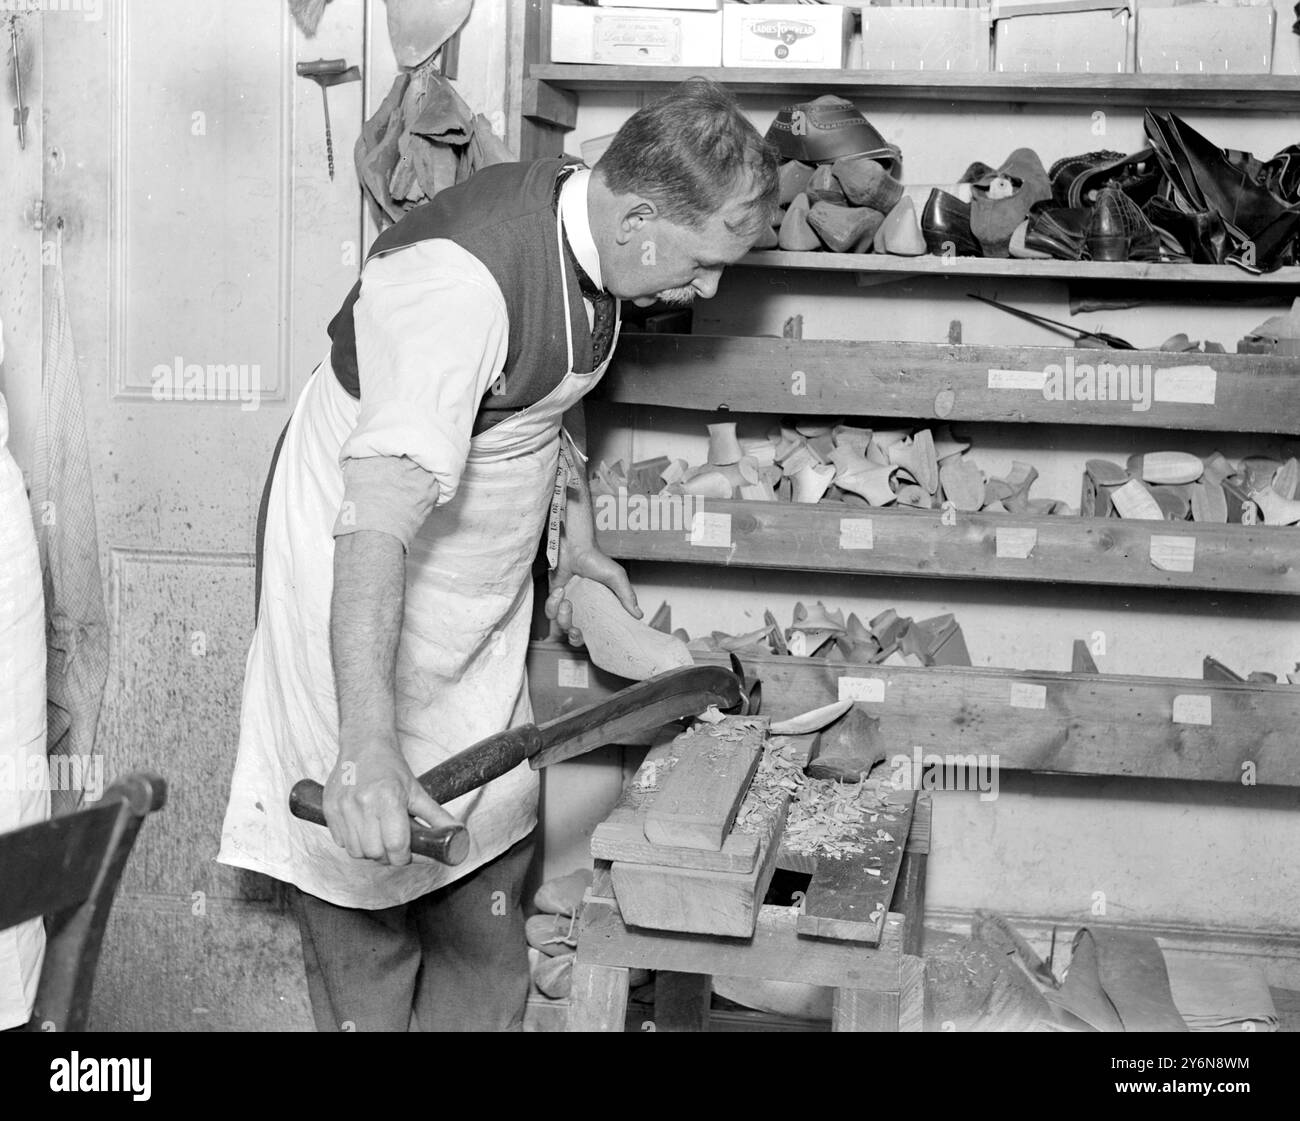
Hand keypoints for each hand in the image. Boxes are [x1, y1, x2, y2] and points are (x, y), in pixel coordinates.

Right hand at [322, 734, 454, 865]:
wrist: (364, 744)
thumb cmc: (391, 767)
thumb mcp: (416, 790)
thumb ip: (436, 816)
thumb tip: (456, 834)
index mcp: (388, 798)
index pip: (396, 846)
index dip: (404, 857)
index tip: (408, 854)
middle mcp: (363, 803)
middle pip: (375, 853)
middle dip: (387, 855)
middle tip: (394, 844)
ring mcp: (342, 807)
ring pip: (356, 851)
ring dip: (369, 851)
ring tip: (378, 835)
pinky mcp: (328, 808)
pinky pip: (340, 842)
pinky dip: (353, 842)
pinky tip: (362, 828)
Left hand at [544, 542, 639, 645]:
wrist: (575, 547)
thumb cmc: (596, 559)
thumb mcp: (616, 577)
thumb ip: (626, 596)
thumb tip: (639, 615)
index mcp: (600, 609)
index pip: (598, 633)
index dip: (595, 641)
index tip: (594, 639)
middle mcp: (584, 610)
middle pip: (577, 637)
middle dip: (575, 638)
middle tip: (576, 630)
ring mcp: (569, 605)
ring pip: (562, 625)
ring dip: (563, 617)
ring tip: (567, 602)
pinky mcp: (555, 599)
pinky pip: (550, 612)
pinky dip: (553, 604)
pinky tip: (560, 591)